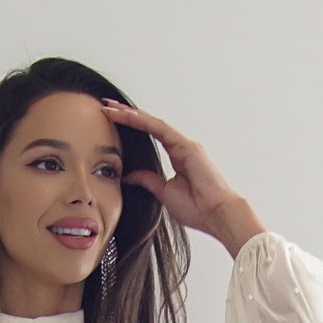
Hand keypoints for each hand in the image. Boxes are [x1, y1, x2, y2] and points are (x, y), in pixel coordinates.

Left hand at [101, 97, 264, 247]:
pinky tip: (128, 116)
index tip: (112, 121)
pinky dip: (143, 121)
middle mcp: (182, 146)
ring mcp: (185, 144)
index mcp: (178, 156)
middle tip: (106, 107)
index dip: (131, 127)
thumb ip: (148, 180)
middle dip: (128, 115)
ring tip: (111, 108)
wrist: (216, 215)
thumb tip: (130, 175)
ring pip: (153, 123)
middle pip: (150, 124)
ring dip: (131, 115)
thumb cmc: (197, 209)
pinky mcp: (187, 146)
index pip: (150, 135)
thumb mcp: (164, 193)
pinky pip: (160, 129)